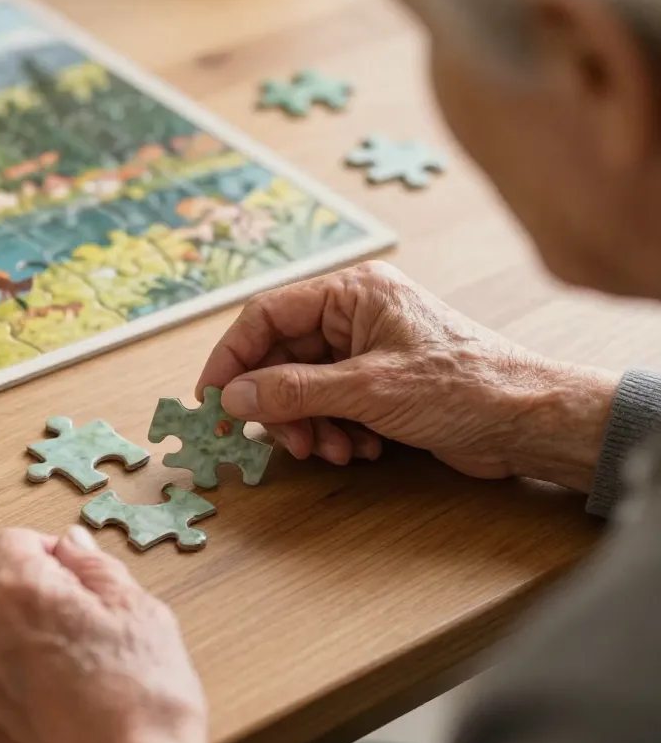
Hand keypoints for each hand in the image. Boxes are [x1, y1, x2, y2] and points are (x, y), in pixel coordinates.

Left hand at [0, 527, 207, 742]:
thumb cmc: (146, 700)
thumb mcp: (140, 612)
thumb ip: (95, 568)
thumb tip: (70, 544)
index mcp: (21, 592)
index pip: (4, 542)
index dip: (39, 550)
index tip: (67, 570)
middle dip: (25, 599)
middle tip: (76, 625)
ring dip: (12, 646)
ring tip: (66, 674)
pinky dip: (5, 693)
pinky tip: (51, 710)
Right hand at [199, 261, 617, 491]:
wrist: (530, 422)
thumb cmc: (463, 386)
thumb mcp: (368, 388)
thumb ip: (293, 390)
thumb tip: (232, 397)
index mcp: (351, 292)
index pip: (266, 315)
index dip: (232, 357)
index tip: (212, 400)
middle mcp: (354, 315)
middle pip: (282, 356)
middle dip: (279, 404)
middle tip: (284, 440)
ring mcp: (366, 351)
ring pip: (303, 387)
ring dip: (308, 424)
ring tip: (330, 449)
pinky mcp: (378, 385)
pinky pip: (329, 406)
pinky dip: (332, 431)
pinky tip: (357, 449)